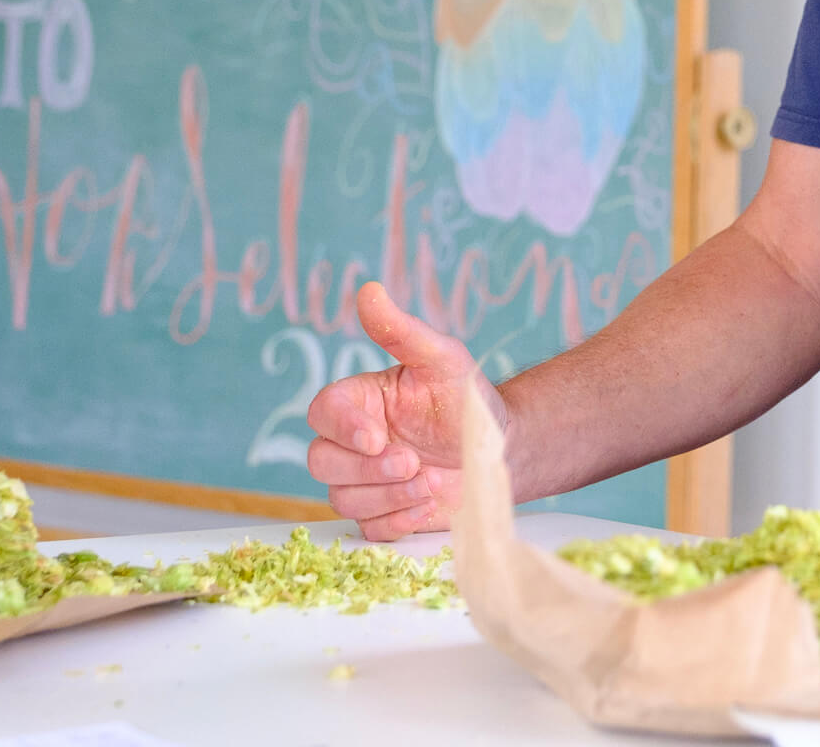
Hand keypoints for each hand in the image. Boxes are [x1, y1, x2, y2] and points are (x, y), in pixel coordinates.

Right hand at [306, 282, 505, 539]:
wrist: (499, 450)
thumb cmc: (467, 399)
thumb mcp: (441, 359)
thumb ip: (401, 331)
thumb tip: (369, 290)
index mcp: (359, 401)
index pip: (322, 413)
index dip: (343, 429)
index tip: (378, 437)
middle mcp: (352, 442)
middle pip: (321, 461)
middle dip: (367, 468)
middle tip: (413, 461)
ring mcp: (364, 481)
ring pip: (342, 498)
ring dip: (388, 494)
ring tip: (431, 479)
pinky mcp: (381, 514)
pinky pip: (368, 528)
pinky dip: (398, 519)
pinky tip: (428, 501)